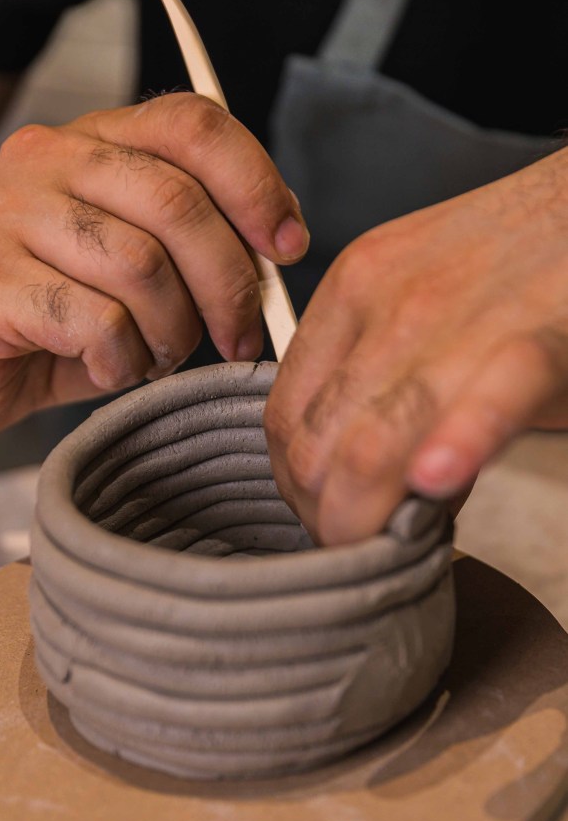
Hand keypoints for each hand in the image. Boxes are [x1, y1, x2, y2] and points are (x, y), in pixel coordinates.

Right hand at [0, 93, 307, 436]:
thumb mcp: (133, 268)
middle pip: (177, 202)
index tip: (288, 246)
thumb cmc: (52, 315)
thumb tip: (278, 255)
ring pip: (141, 267)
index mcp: (96, 141)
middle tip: (241, 337)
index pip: (193, 124)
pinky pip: (96, 321)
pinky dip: (121, 359)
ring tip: (154, 355)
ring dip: (172, 331)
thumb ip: (193, 246)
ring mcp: (11, 216)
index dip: (256, 182)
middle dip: (229, 283)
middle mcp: (49, 160)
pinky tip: (108, 367)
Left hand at [265, 147, 567, 544]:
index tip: (328, 520)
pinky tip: (438, 480)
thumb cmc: (520, 269)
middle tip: (366, 552)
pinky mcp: (537, 339)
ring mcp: (459, 318)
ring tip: (399, 550)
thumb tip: (357, 478)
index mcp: (352, 289)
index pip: (283, 418)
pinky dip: (456, 446)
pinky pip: (485, 399)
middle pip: (316, 449)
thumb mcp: (424, 307)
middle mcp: (388, 302)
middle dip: (332, 522)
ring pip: (371, 447)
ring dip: (372, 522)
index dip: (298, 490)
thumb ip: (380, 383)